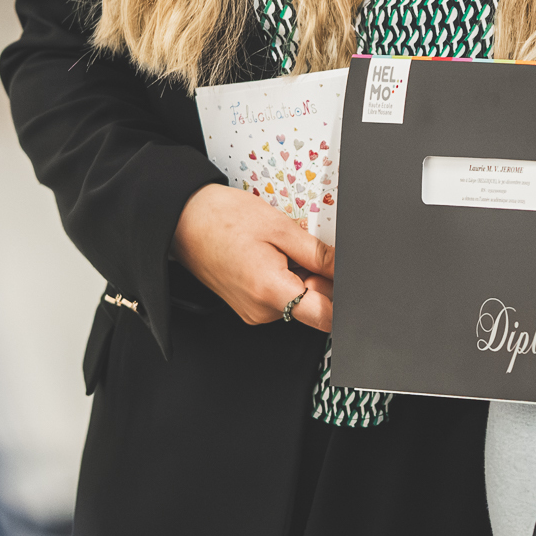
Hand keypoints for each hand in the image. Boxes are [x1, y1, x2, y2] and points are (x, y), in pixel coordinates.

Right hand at [176, 184, 334, 332]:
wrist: (183, 220)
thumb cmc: (222, 218)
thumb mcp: (280, 227)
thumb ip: (319, 253)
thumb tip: (345, 268)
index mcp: (270, 290)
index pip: (326, 317)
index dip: (345, 302)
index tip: (352, 287)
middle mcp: (261, 311)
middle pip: (313, 307)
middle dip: (322, 281)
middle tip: (307, 250)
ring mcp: (253, 312)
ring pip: (297, 302)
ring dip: (302, 278)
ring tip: (280, 250)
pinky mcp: (248, 308)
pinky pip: (280, 300)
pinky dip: (285, 280)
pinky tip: (271, 258)